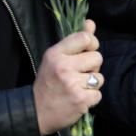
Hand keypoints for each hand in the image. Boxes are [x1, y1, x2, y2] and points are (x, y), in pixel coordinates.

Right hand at [33, 19, 103, 134]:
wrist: (35, 111)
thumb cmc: (48, 82)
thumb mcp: (56, 58)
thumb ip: (75, 41)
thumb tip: (91, 23)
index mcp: (56, 53)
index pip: (85, 38)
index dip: (92, 44)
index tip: (87, 52)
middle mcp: (63, 67)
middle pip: (97, 57)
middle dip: (92, 67)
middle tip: (79, 74)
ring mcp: (72, 84)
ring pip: (100, 77)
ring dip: (92, 84)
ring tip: (77, 87)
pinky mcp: (80, 100)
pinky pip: (98, 94)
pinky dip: (91, 98)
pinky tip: (78, 98)